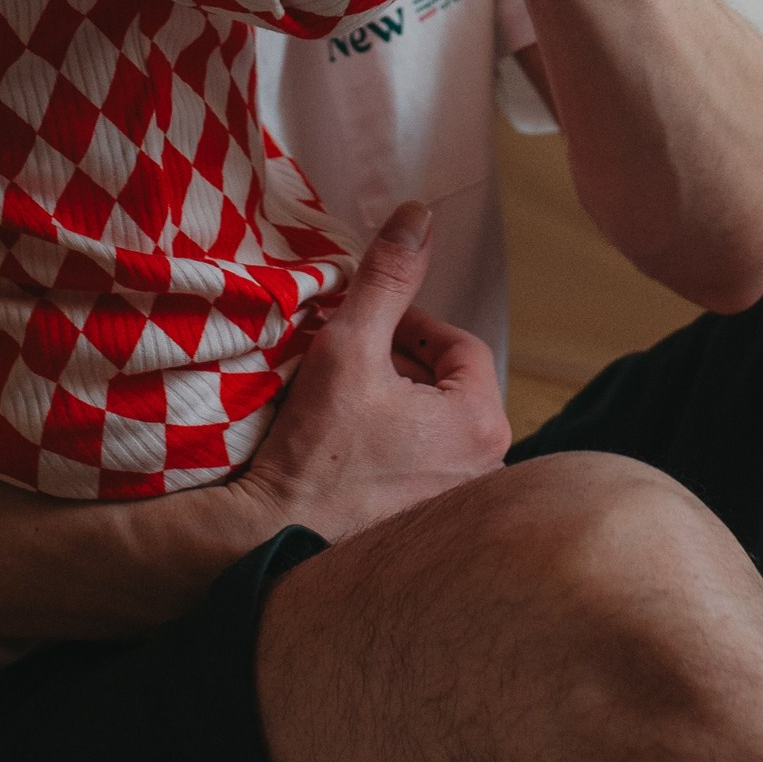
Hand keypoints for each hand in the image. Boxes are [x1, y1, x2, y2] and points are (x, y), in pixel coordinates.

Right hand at [242, 202, 510, 540]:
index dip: (410, 324)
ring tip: (344, 399)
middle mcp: (487, 469)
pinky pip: (421, 467)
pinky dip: (392, 447)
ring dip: (395, 404)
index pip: (458, 345)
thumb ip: (386, 278)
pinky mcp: (428, 532)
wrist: (275, 545)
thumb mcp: (349, 346)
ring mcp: (458, 507)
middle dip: (402, 364)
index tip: (367, 324)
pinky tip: (348, 447)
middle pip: (448, 387)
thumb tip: (419, 216)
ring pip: (434, 427)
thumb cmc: (317, 450)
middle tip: (350, 357)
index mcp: (483, 421)